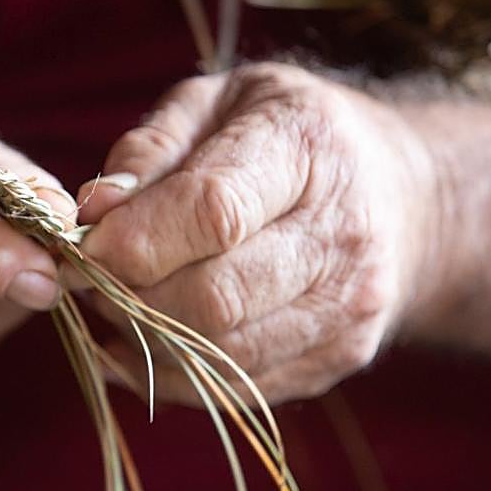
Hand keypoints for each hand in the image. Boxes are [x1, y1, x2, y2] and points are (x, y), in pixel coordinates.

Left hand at [76, 63, 439, 404]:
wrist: (406, 200)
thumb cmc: (290, 139)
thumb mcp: (221, 102)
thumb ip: (151, 147)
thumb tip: (93, 211)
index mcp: (309, 148)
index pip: (213, 211)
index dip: (133, 239)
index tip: (84, 244)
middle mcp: (342, 236)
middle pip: (213, 298)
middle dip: (129, 297)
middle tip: (89, 280)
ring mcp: (347, 309)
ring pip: (218, 355)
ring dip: (143, 341)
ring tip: (114, 306)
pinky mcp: (336, 360)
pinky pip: (231, 389)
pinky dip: (169, 374)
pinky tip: (142, 341)